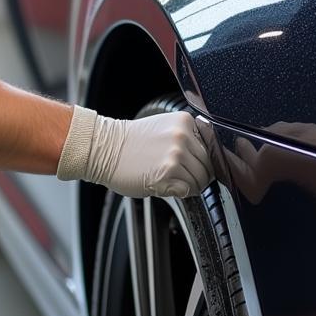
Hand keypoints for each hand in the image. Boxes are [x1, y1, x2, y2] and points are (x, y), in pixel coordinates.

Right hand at [57, 107, 213, 198]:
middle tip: (182, 177)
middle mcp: (182, 137)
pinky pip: (187, 191)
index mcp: (185, 122)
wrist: (104, 149)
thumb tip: (210, 158)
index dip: (205, 161)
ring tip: (171, 180)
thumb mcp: (165, 127)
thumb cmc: (132, 142)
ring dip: (189, 186)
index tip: (198, 166)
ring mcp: (176, 156)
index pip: (212, 148)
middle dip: (199, 176)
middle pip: (208, 166)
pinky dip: (179, 192)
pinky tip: (165, 185)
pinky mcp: (167, 174)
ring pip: (200, 181)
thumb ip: (188, 137)